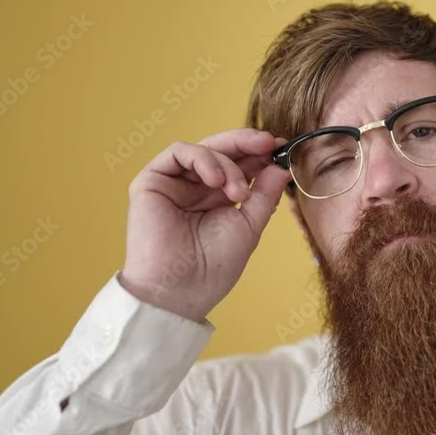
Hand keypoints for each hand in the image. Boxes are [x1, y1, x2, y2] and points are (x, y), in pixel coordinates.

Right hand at [118, 129, 292, 322]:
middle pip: (223, 150)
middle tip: (270, 143)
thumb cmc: (214, 267)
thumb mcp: (249, 225)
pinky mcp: (152, 181)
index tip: (283, 148)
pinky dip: (203, 159)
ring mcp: (174, 183)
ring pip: (204, 149)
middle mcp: (196, 187)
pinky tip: (216, 180)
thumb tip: (281, 167)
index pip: (240, 164)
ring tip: (238, 192)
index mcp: (219, 198)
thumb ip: (264, 194)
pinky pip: (179, 153)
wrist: (181, 291)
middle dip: (248, 143)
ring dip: (228, 163)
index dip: (260, 154)